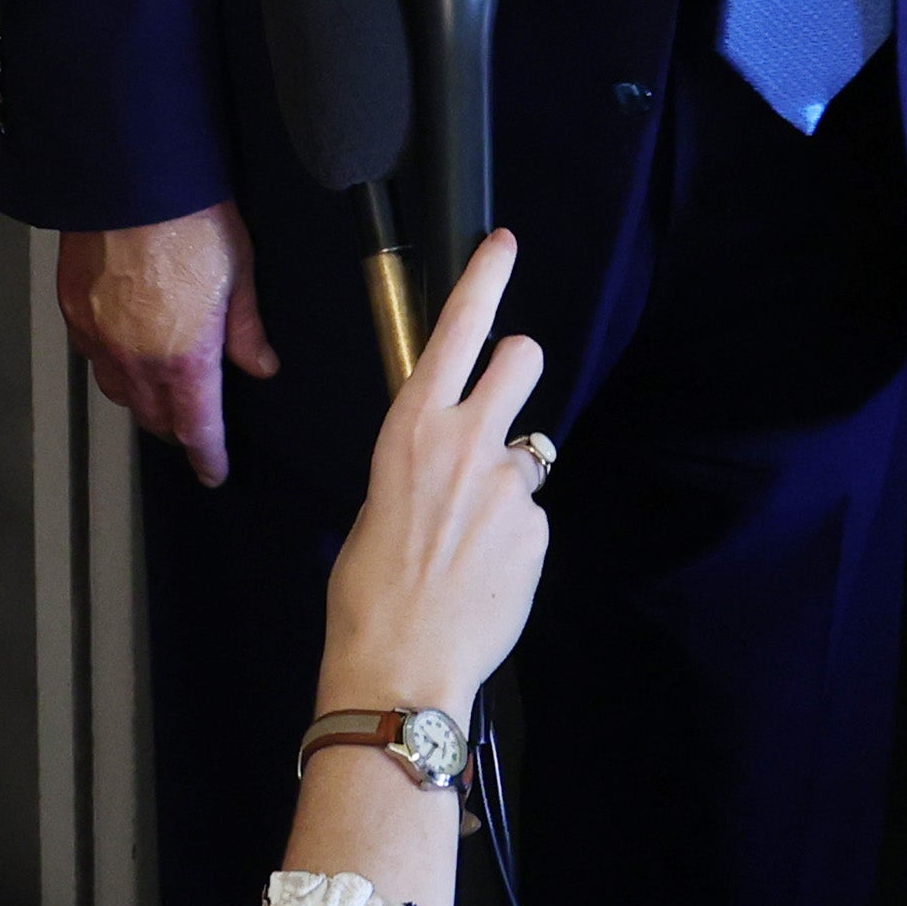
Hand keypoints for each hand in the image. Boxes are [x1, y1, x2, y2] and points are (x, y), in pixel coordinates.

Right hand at [57, 200, 278, 485]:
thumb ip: (246, 330)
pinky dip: (110, 364)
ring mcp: (99, 337)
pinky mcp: (72, 310)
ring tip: (158, 391)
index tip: (214, 473)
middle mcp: (137, 360)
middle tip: (193, 423)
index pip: (197, 428)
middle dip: (176, 427)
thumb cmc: (193, 222)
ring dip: (142, 399)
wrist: (131, 180)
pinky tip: (121, 350)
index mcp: (185, 360)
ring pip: (118, 392)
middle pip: (155, 416)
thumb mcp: (239, 274)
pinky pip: (91, 356)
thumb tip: (261, 366)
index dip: (207, 456)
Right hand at [316, 230, 550, 717]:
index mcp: (411, 428)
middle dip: (518, 369)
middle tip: (501, 408)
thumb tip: (448, 460)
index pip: (455, 331)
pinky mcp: (537, 529)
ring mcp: (509, 485)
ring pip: (528, 456)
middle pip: (522, 359)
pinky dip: (514, 540)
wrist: (399, 662)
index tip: (502, 243)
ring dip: (509, 484)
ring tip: (471, 541)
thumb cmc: (368, 589)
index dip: (483, 278)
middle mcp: (466, 441)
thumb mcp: (376, 501)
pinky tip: (484, 574)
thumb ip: (421, 461)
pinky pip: (532, 518)